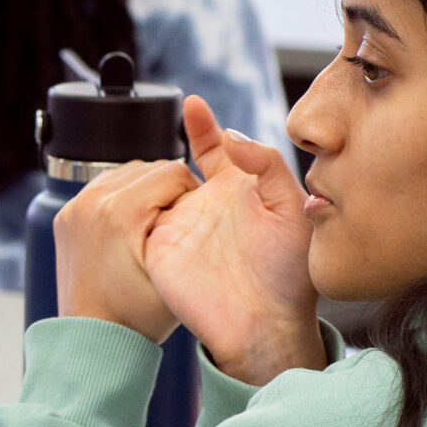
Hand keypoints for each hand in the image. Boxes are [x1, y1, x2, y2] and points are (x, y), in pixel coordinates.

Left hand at [54, 158, 198, 343]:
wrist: (92, 341)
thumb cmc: (135, 316)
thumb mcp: (176, 271)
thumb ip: (190, 226)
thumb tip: (196, 195)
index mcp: (120, 211)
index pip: (174, 172)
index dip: (192, 193)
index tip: (192, 220)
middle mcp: (91, 201)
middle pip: (150, 169)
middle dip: (169, 191)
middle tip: (175, 225)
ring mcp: (74, 206)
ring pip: (127, 174)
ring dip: (145, 192)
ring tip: (154, 226)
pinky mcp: (66, 215)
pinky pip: (103, 188)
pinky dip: (122, 199)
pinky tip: (132, 227)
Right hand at [143, 97, 323, 384]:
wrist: (266, 323)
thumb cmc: (289, 273)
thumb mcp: (292, 206)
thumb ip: (266, 163)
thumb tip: (230, 135)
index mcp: (240, 192)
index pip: (215, 149)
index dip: (202, 125)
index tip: (192, 103)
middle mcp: (207, 206)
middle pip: (180, 164)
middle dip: (171, 140)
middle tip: (177, 113)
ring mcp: (180, 227)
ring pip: (156, 187)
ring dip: (152, 171)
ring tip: (164, 161)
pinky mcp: (159, 249)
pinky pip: (138, 218)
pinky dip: (134, 202)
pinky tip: (140, 190)